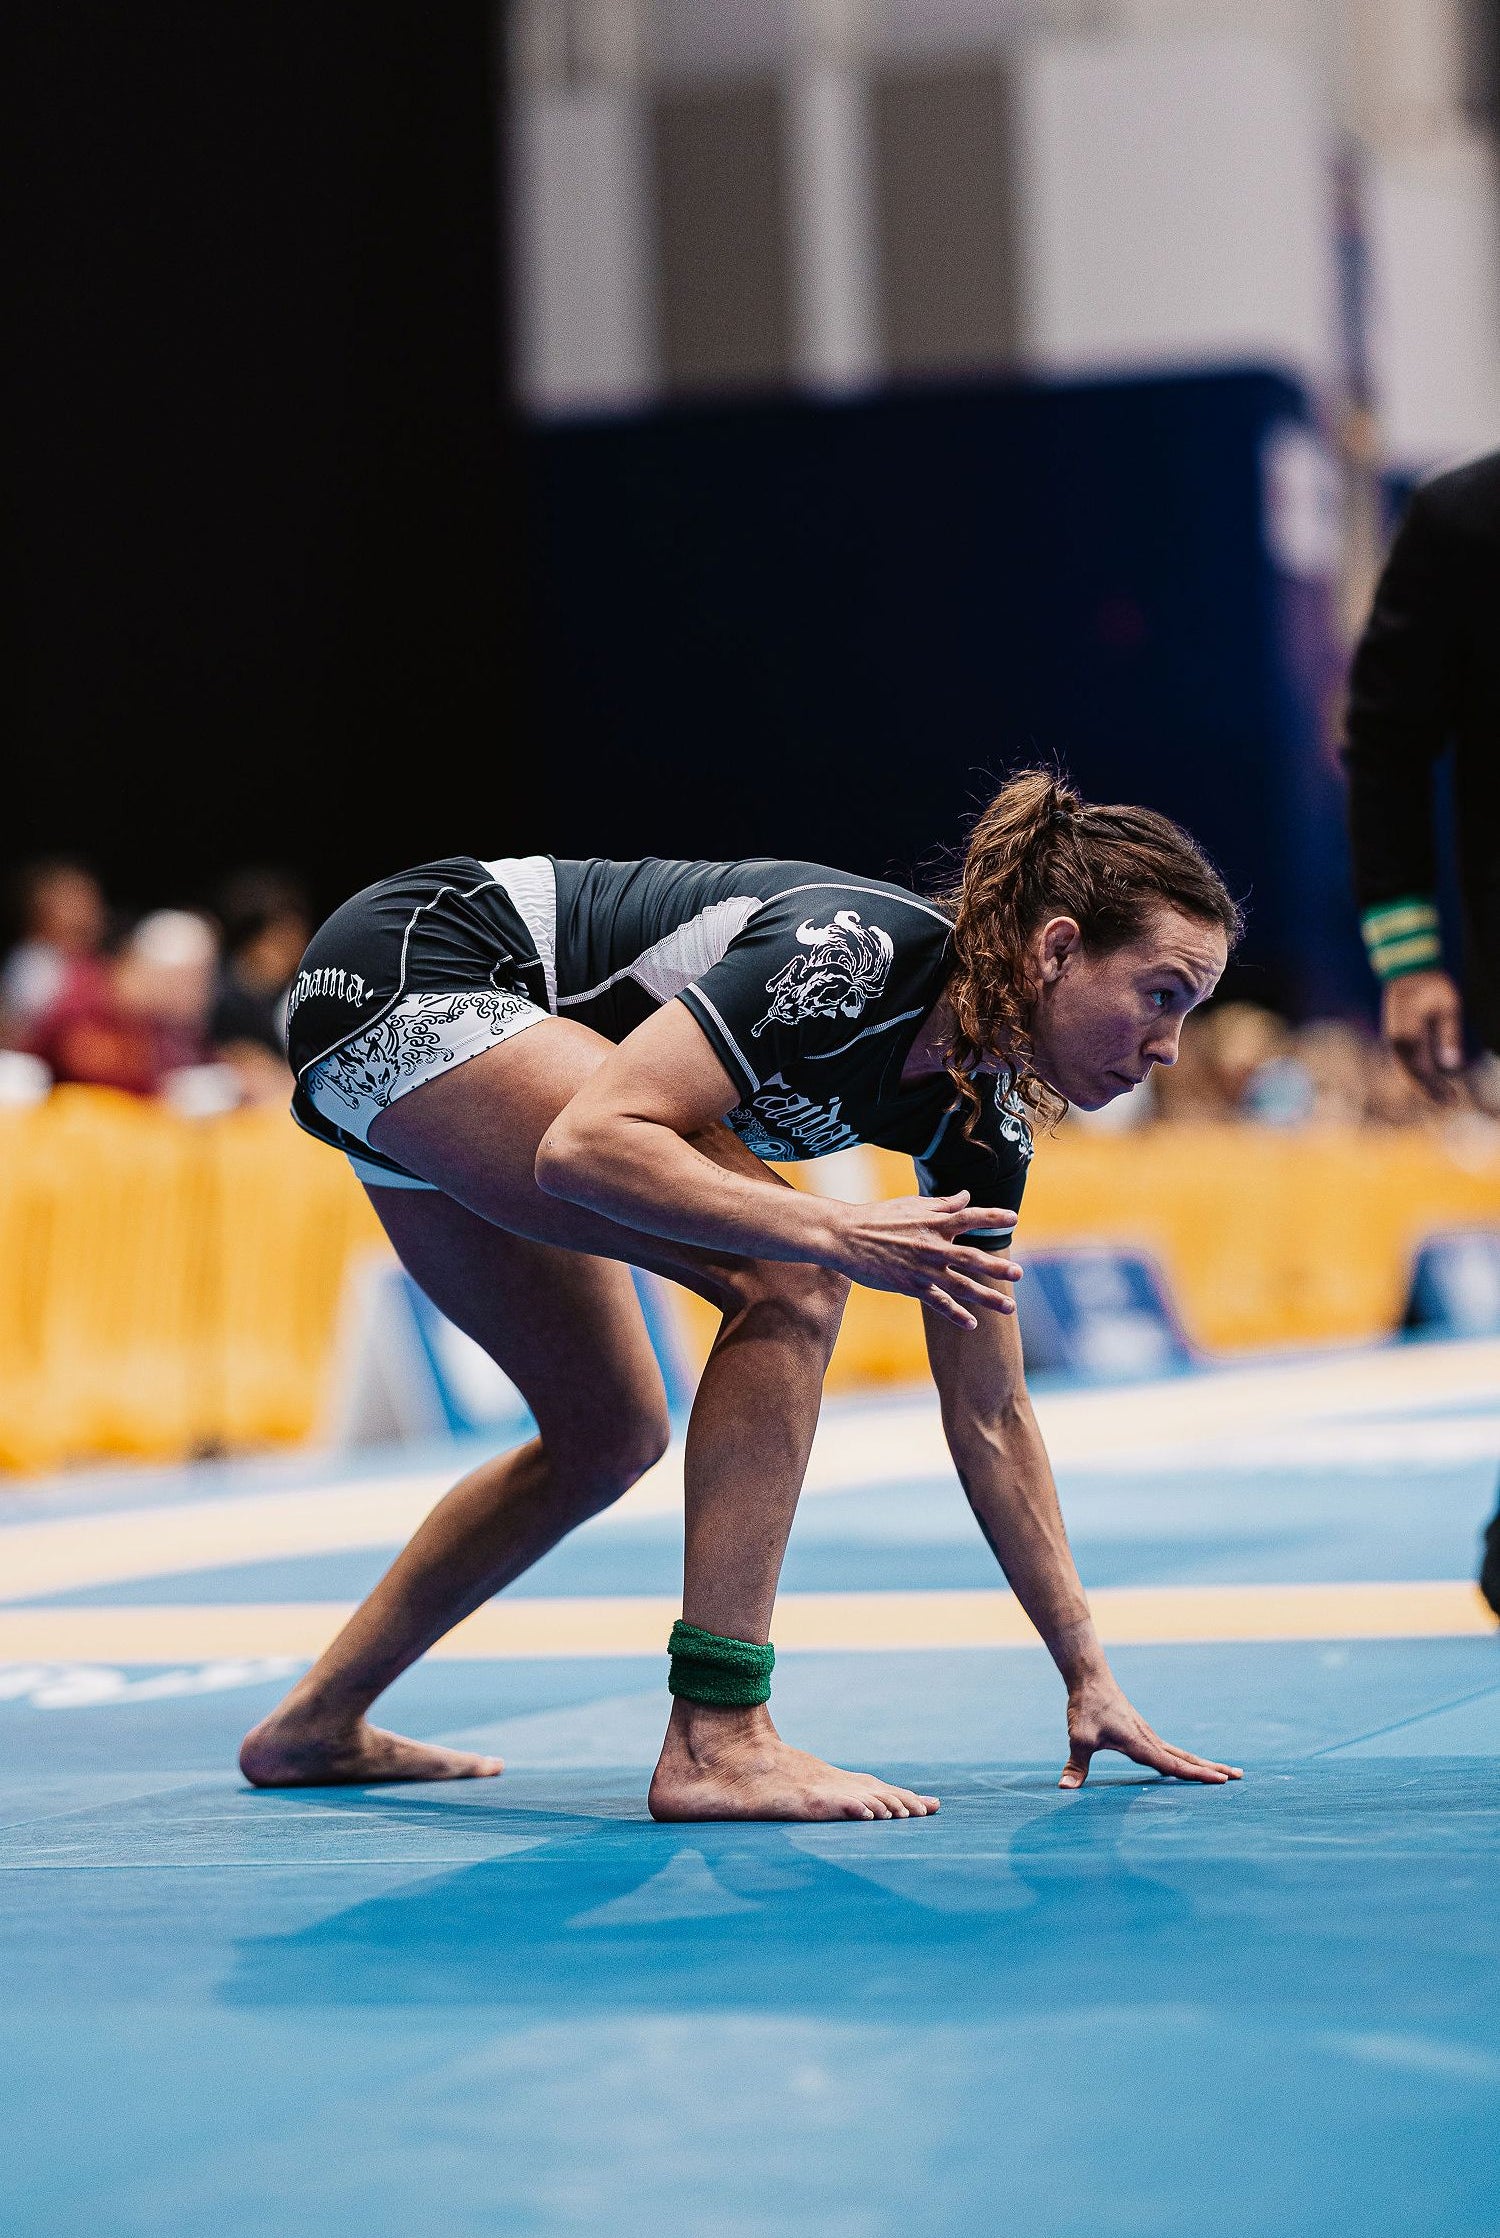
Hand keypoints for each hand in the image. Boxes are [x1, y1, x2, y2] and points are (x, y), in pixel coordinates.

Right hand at [826, 1192, 1021, 1329]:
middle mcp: (933, 1245)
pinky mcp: (910, 1286)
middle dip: (997, 1267)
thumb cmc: (878, 1217)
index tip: (1014, 1218)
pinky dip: (956, 1314)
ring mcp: (923, 1268)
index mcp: (934, 1221)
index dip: (992, 1217)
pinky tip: (972, 1324)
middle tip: (1019, 1274)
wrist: (845, 1236)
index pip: (970, 1216)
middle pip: (972, 1258)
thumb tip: (966, 1196)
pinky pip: (938, 1303)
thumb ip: (942, 1204)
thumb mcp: (912, 1204)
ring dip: (988, 1298)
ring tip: (1010, 1308)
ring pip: (962, 1286)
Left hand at [1060, 1678, 1241, 1788]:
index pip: (1174, 1764)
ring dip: (1203, 1763)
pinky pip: (1169, 1749)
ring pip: (1181, 1753)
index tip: (1222, 1781)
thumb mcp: (1078, 1738)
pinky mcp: (1142, 1732)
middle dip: (1212, 1769)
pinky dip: (1185, 1759)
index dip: (1197, 1775)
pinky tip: (1186, 1764)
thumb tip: (1064, 1789)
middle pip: (1187, 1758)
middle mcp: (1150, 1740)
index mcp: (1141, 1744)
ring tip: (1227, 1772)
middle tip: (1240, 1777)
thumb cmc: (1086, 1708)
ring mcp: (1148, 1735)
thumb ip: (1076, 1765)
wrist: (1090, 1679)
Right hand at [1382, 969, 1463, 1102]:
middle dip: (1429, 1091)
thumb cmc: (1431, 984)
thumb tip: (1453, 1065)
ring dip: (1424, 1084)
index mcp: (1407, 1035)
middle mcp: (1397, 1041)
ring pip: (1407, 1070)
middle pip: (1410, 1075)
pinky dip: (1419, 1073)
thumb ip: (1449, 1035)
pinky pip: (1407, 1061)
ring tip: (1445, 1094)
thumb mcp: (1449, 1005)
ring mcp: (1395, 1039)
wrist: (1408, 969)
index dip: (1432, 1089)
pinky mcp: (1398, 1037)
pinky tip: (1434, 1078)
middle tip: (1451, 1102)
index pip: (1418, 1071)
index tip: (1450, 1099)